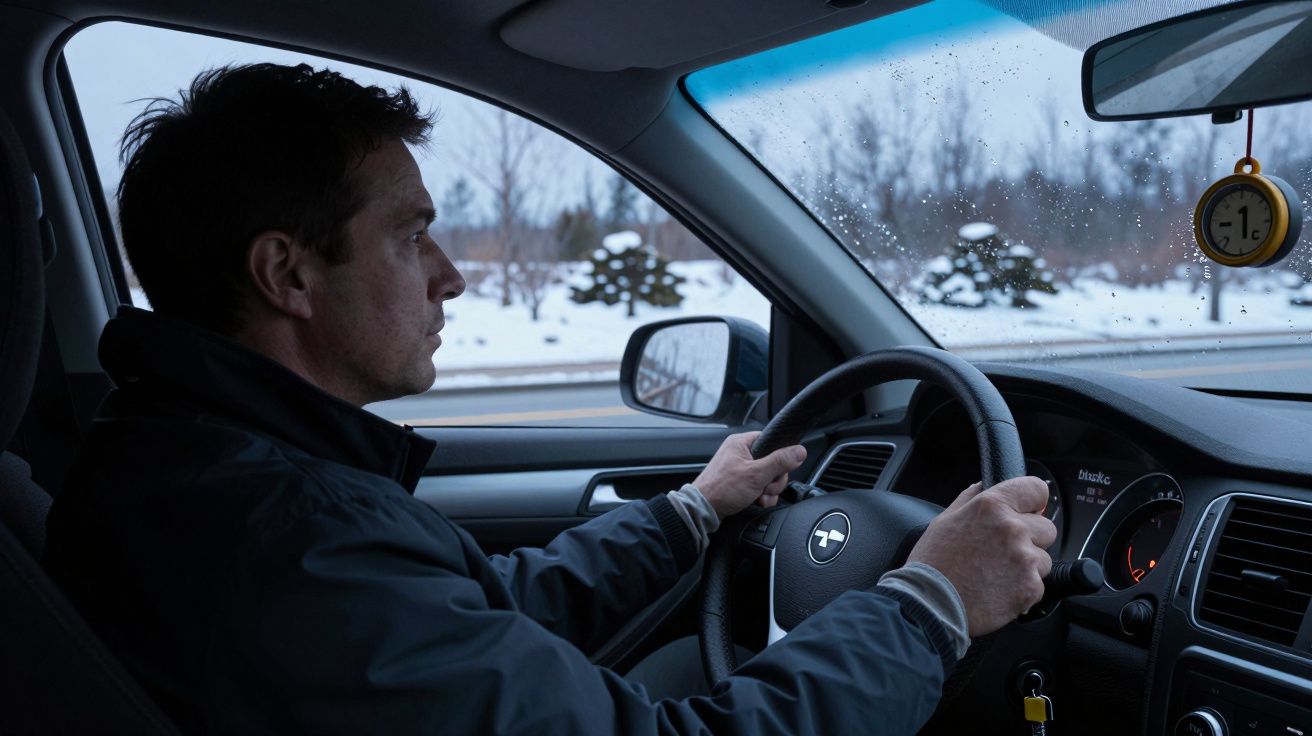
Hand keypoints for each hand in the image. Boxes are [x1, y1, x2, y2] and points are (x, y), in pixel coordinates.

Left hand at [692, 432, 806, 519]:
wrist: (704, 510)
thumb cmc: (722, 489)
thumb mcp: (756, 474)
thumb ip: (780, 461)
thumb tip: (799, 451)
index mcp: (742, 443)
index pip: (772, 441)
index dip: (780, 457)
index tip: (779, 469)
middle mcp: (741, 453)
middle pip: (773, 462)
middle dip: (773, 480)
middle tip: (765, 487)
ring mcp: (740, 469)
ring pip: (768, 477)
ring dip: (768, 490)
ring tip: (759, 496)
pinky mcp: (740, 483)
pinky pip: (760, 486)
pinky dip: (762, 495)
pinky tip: (757, 501)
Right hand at [906, 476, 1056, 636]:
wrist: (930, 605)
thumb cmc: (933, 564)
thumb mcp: (944, 520)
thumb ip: (970, 499)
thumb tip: (983, 486)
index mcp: (992, 506)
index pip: (1036, 489)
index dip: (1033, 502)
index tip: (1028, 511)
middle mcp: (1013, 529)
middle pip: (1047, 528)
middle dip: (1031, 538)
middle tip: (1004, 551)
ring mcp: (1024, 559)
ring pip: (1044, 559)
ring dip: (1028, 567)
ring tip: (997, 575)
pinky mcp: (1030, 588)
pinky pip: (1038, 585)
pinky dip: (1023, 590)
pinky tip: (998, 591)